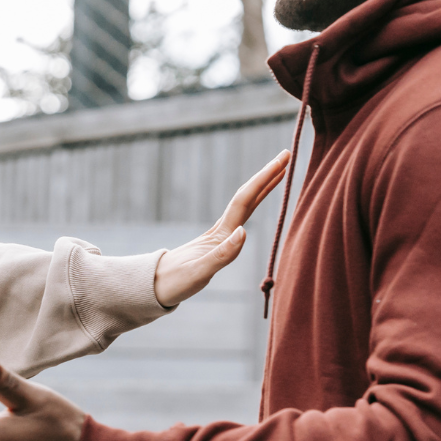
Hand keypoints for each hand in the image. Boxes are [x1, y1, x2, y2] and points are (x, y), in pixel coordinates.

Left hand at [153, 149, 288, 306]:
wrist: (154, 286)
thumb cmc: (175, 282)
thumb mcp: (198, 272)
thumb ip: (222, 255)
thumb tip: (244, 232)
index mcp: (220, 234)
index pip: (246, 199)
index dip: (264, 179)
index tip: (281, 162)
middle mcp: (222, 229)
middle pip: (248, 195)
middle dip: (268, 174)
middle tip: (286, 154)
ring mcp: (220, 234)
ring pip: (246, 203)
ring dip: (263, 186)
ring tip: (280, 171)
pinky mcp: (218, 242)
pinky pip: (242, 216)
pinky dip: (254, 203)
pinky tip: (257, 199)